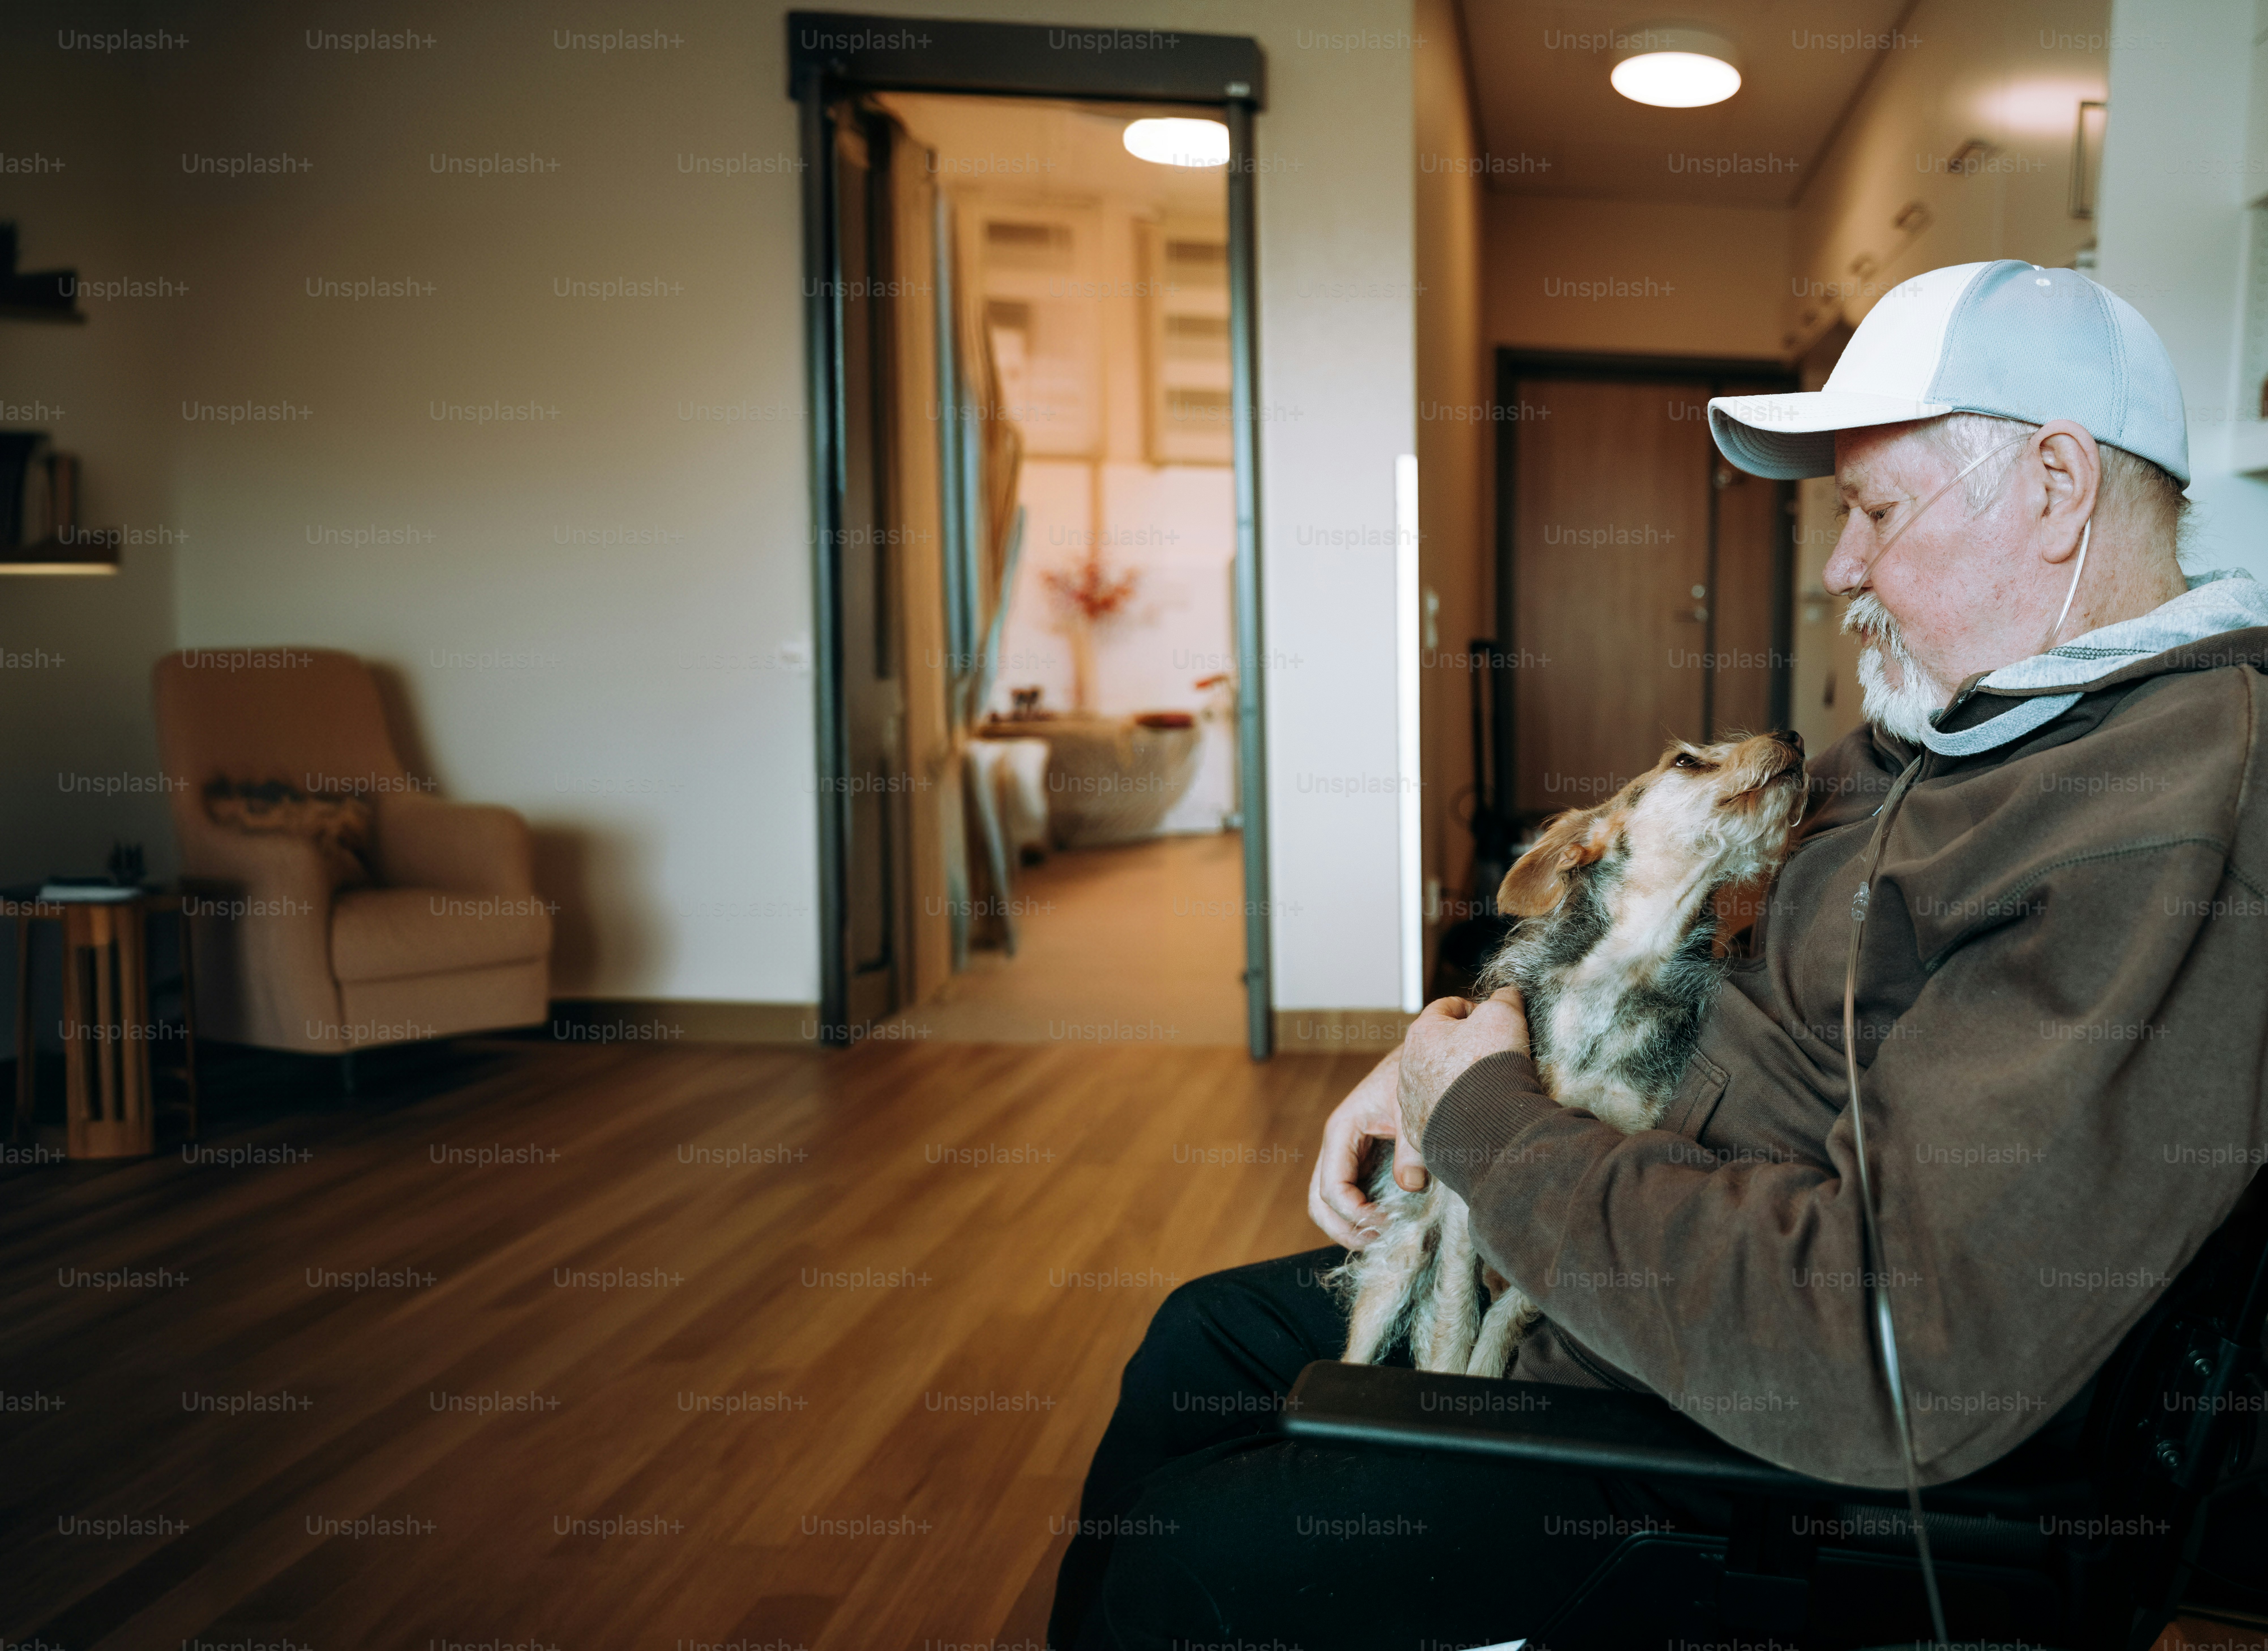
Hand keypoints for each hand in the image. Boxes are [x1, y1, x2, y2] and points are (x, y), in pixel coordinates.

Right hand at [1308, 1046, 1423, 1249]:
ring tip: (1380, 1239)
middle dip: (1344, 1229)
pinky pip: (1350, 1195)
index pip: (1332, 1187)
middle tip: (1378, 1243)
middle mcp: (1338, 1146)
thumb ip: (1411, 1148)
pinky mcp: (1362, 1161)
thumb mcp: (1411, 1108)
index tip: (1385, 1226)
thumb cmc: (1412, 1074)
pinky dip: (1361, 1216)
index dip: (1354, 1215)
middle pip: (1320, 1202)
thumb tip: (1410, 1185)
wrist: (1421, 1054)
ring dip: (1350, 1227)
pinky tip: (1386, 1224)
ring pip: (1329, 1203)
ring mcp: (1347, 1155)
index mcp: (1342, 1130)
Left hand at [1397, 988, 1530, 1170]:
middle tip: (1491, 1054)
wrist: (1488, 1126)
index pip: (1445, 1007)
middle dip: (1463, 1046)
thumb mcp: (1504, 1015)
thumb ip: (1504, 998)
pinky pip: (1436, 1115)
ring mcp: (1410, 1102)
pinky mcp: (1419, 1132)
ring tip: (1485, 1087)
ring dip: (1455, 1080)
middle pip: (1437, 1047)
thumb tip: (1508, 993)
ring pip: (1433, 1082)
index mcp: (1422, 1033)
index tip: (1491, 1019)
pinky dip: (1453, 1111)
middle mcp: (1407, 1067)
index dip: (1472, 1008)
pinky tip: (1474, 1113)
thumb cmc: (1491, 1067)